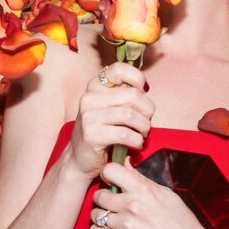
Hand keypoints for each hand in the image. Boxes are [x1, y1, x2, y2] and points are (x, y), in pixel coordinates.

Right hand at [68, 63, 154, 177]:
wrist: (80, 159)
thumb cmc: (101, 132)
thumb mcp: (108, 108)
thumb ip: (122, 96)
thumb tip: (144, 89)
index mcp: (94, 87)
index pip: (118, 69)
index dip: (137, 78)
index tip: (144, 91)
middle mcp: (89, 98)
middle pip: (133, 95)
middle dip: (148, 110)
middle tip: (147, 122)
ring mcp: (88, 116)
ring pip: (131, 116)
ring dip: (144, 127)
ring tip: (143, 134)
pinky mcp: (92, 135)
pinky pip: (126, 134)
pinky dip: (137, 141)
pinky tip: (137, 144)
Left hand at [90, 158, 209, 228]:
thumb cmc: (181, 222)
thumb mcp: (165, 193)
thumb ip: (141, 179)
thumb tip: (125, 164)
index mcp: (143, 189)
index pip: (110, 170)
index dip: (107, 175)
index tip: (110, 181)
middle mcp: (132, 205)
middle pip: (99, 195)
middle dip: (102, 197)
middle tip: (109, 202)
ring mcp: (126, 225)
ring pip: (96, 214)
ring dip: (101, 215)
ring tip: (110, 217)